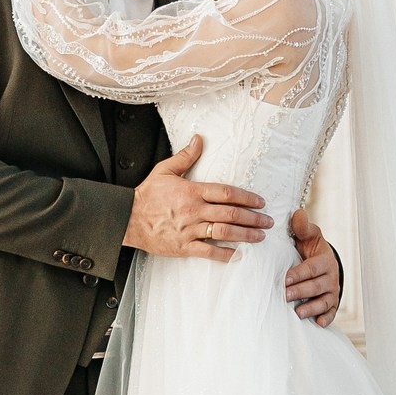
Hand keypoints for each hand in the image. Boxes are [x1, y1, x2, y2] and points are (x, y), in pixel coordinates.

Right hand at [123, 138, 271, 261]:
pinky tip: (238, 255)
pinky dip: (224, 255)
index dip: (247, 198)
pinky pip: (208, 252)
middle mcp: (194, 210)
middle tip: (268, 221)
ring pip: (224, 233)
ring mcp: (189, 230)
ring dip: (245, 236)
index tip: (260, 202)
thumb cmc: (147, 195)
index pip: (227, 193)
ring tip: (260, 237)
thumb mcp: (165, 170)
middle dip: (253, 218)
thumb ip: (186, 156)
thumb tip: (199, 138)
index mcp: (193, 191)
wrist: (126, 218)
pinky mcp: (183, 246)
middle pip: (231, 214)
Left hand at [284, 212, 339, 325]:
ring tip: (298, 313)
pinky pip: (331, 312)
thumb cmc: (311, 248)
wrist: (322, 262)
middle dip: (302, 291)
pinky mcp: (332, 303)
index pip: (312, 267)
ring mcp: (332, 291)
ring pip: (324, 301)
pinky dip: (326, 318)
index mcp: (324, 259)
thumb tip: (297, 214)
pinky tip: (318, 324)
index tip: (286, 279)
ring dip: (312, 308)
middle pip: (317, 286)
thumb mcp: (309, 235)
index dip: (300, 273)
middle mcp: (330, 276)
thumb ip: (302, 227)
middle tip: (285, 295)